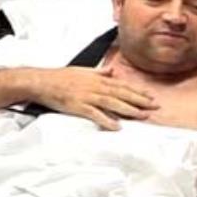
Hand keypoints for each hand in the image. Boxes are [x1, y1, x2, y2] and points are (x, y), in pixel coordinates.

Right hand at [29, 66, 159, 129]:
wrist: (41, 82)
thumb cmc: (61, 77)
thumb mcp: (83, 70)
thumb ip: (99, 72)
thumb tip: (112, 71)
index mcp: (98, 79)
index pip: (123, 86)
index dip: (138, 92)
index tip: (151, 97)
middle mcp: (96, 86)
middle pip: (122, 94)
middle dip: (140, 101)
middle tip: (155, 107)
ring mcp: (87, 96)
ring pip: (113, 103)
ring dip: (129, 109)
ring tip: (142, 115)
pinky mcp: (78, 106)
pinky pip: (95, 114)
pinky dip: (106, 120)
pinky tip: (117, 126)